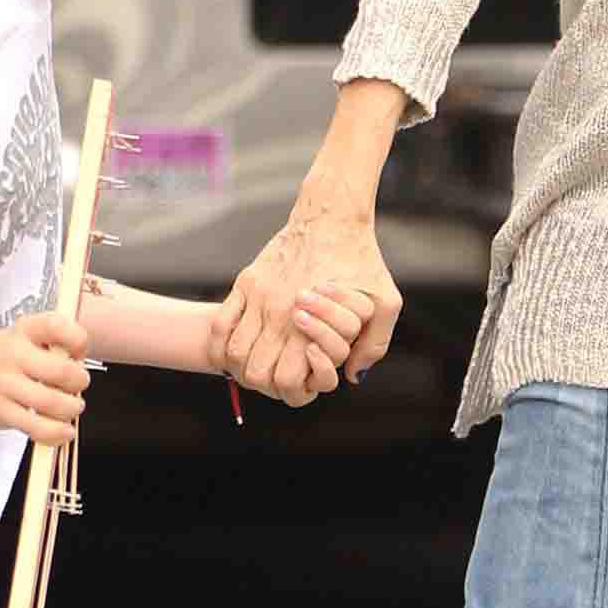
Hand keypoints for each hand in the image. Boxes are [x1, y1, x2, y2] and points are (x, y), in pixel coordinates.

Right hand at [0, 309, 89, 445]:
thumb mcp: (18, 339)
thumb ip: (49, 349)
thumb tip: (81, 372)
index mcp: (23, 330)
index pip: (57, 325)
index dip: (78, 340)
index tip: (78, 353)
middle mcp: (14, 354)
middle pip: (62, 371)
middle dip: (80, 383)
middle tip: (77, 387)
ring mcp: (5, 383)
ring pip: (52, 402)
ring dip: (71, 410)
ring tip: (71, 410)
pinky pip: (36, 426)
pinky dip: (57, 433)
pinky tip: (64, 431)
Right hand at [212, 206, 402, 402]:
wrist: (332, 216)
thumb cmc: (362, 260)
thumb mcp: (386, 302)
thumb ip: (374, 344)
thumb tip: (351, 378)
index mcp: (311, 324)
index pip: (287, 382)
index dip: (293, 391)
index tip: (301, 383)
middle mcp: (280, 314)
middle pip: (256, 374)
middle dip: (267, 385)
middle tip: (278, 377)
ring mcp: (258, 297)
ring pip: (234, 353)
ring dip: (242, 367)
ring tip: (257, 365)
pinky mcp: (246, 281)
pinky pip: (220, 324)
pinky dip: (221, 345)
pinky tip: (234, 349)